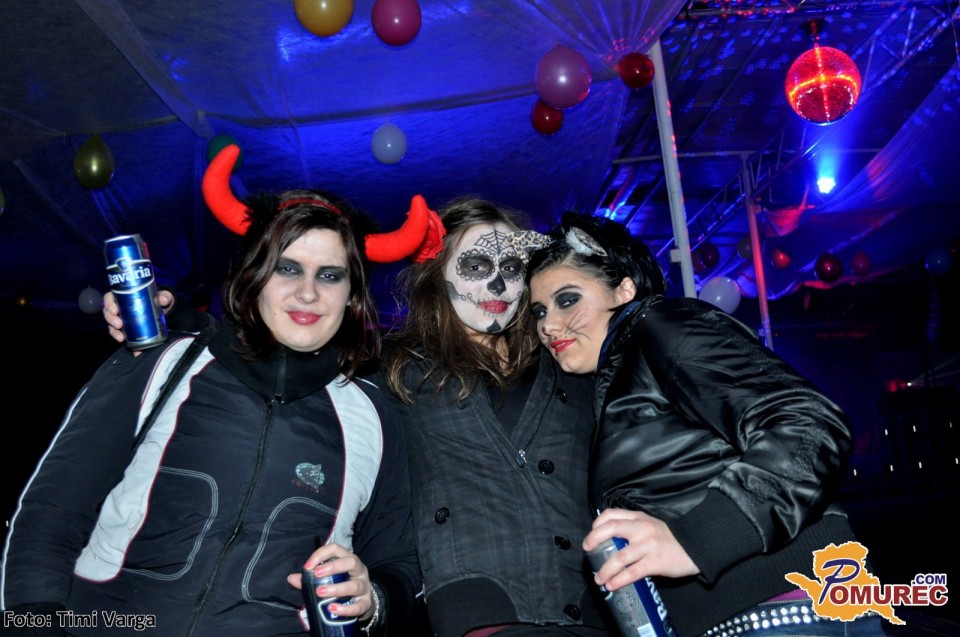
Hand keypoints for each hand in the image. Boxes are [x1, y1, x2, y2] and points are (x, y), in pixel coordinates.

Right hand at [103, 290, 174, 349]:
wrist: (161, 310)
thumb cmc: (156, 299)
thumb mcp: (161, 295)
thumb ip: (163, 296)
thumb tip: (163, 300)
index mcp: (123, 296)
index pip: (109, 298)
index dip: (109, 304)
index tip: (115, 310)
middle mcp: (118, 307)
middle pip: (108, 312)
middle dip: (111, 319)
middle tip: (119, 324)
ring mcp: (119, 318)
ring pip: (111, 324)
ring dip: (113, 331)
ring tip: (121, 337)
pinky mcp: (123, 328)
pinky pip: (118, 333)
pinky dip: (119, 337)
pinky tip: (123, 341)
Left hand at [287, 543, 376, 621]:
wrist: (361, 602)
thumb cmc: (341, 584)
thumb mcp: (327, 579)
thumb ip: (309, 579)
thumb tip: (291, 578)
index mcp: (347, 559)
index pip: (336, 549)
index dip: (321, 555)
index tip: (308, 566)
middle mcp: (359, 570)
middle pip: (351, 561)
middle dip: (333, 567)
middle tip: (316, 574)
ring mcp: (364, 586)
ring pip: (355, 585)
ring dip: (337, 588)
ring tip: (321, 592)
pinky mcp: (366, 603)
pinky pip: (358, 606)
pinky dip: (345, 608)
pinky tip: (333, 608)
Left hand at [583, 508, 698, 590]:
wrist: (695, 548)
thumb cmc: (669, 539)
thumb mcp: (650, 525)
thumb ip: (633, 528)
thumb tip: (610, 542)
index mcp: (639, 517)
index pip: (612, 514)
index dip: (597, 524)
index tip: (592, 535)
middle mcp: (641, 529)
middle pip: (611, 529)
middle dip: (594, 540)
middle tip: (588, 551)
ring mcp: (648, 545)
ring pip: (619, 556)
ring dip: (605, 569)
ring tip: (598, 578)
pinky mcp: (655, 562)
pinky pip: (632, 572)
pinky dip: (619, 580)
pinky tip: (612, 585)